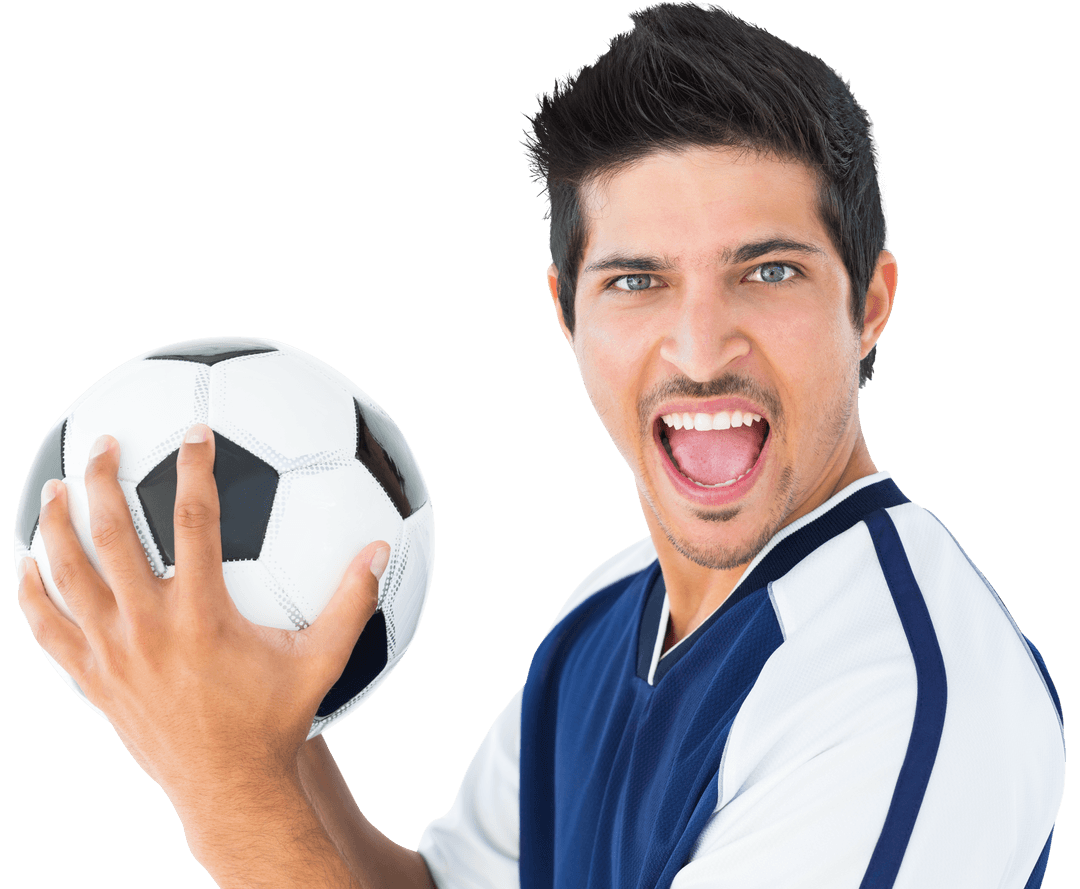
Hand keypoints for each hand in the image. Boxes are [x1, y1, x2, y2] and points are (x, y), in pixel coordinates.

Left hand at [17, 424, 389, 818]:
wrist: (227, 788)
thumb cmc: (274, 720)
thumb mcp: (322, 660)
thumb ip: (352, 601)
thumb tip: (381, 552)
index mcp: (202, 613)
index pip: (194, 520)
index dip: (196, 467)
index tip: (196, 432)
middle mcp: (148, 627)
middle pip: (111, 535)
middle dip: (101, 480)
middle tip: (103, 444)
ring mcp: (114, 654)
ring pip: (68, 576)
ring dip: (56, 527)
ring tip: (54, 490)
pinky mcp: (94, 681)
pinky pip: (49, 630)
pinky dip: (34, 594)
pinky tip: (28, 566)